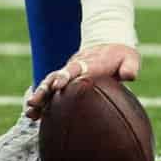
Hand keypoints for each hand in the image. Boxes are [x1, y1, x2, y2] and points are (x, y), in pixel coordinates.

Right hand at [25, 44, 141, 118]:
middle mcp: (75, 68)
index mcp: (90, 64)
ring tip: (29, 110)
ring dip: (39, 96)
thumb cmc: (120, 56)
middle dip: (45, 89)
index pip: (76, 70)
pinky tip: (32, 115)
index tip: (58, 84)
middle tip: (35, 100)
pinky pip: (50, 92)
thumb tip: (129, 76)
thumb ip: (130, 65)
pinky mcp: (64, 81)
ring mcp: (67, 74)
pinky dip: (41, 101)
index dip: (66, 76)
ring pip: (49, 84)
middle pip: (57, 77)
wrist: (107, 44)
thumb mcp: (130, 57)